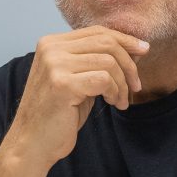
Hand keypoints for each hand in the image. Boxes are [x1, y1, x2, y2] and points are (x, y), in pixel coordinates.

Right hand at [3, 27, 147, 169]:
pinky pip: (104, 79)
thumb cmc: (58, 115)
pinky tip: (113, 104)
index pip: (97, 32)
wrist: (33, 144)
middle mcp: (51, 48)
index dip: (124, 40)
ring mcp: (54, 64)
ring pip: (108, 61)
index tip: (144, 51)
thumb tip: (136, 48)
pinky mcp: (62, 84)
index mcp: (51, 43)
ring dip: (122, 84)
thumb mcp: (79, 81)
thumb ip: (97, 62)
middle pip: (106, 42)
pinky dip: (115, 92)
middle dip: (129, 63)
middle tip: (136, 86)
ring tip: (120, 101)